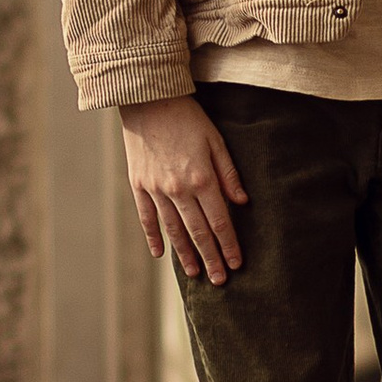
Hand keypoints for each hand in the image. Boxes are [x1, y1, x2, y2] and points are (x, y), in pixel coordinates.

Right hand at [118, 97, 248, 282]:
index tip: (237, 263)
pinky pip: (147, 218)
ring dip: (185, 254)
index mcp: (201, 178)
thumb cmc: (187, 118)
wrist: (147, 100)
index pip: (219, 221)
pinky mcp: (138, 185)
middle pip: (198, 232)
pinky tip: (161, 254)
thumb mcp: (216, 141)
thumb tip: (242, 203)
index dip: (229, 245)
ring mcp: (156, 189)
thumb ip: (229, 174)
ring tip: (196, 273)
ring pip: (173, 230)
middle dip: (211, 258)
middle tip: (220, 281)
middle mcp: (178, 189)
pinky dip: (153, 237)